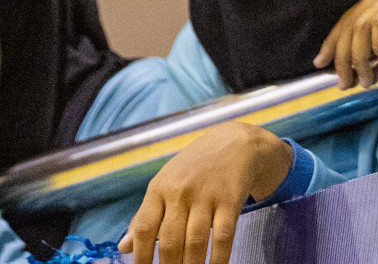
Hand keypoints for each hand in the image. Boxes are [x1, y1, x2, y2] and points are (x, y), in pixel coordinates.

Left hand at [119, 122, 290, 263]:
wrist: (236, 142)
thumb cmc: (195, 167)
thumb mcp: (165, 184)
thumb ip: (145, 216)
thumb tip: (125, 247)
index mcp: (159, 188)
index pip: (145, 228)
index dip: (141, 256)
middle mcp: (181, 191)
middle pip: (171, 240)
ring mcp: (207, 195)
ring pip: (196, 240)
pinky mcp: (231, 199)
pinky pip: (224, 235)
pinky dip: (219, 257)